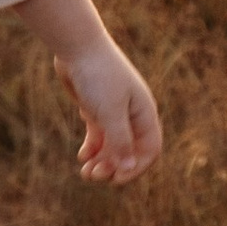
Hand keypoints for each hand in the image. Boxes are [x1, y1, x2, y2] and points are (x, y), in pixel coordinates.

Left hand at [64, 38, 164, 183]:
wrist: (77, 45)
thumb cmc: (98, 76)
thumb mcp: (109, 112)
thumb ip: (119, 141)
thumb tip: (128, 168)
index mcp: (144, 113)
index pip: (149, 149)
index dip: (136, 168)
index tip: (115, 179)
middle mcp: (132, 114)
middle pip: (129, 150)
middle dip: (113, 166)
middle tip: (93, 175)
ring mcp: (114, 110)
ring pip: (112, 145)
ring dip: (101, 161)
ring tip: (85, 172)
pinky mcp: (96, 107)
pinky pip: (98, 134)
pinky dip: (92, 148)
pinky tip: (82, 156)